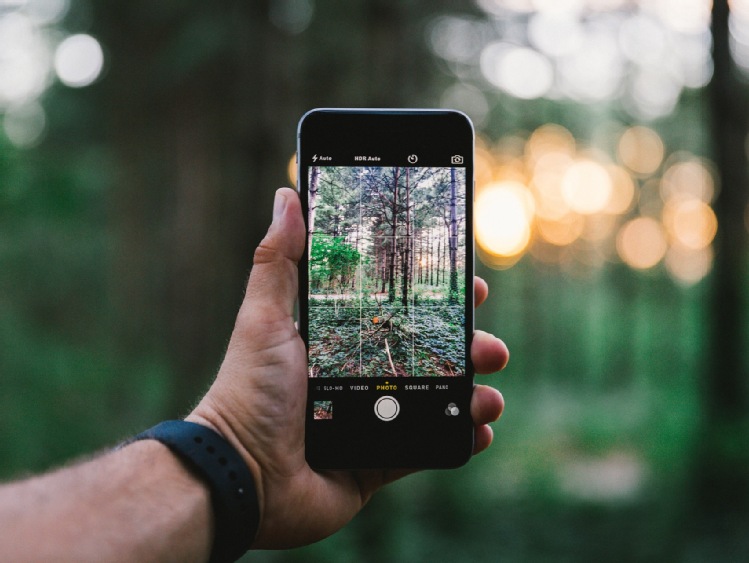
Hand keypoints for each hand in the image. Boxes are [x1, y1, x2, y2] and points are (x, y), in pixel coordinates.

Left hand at [188, 187, 509, 548]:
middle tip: (491, 346)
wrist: (242, 475)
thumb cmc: (248, 391)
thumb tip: (288, 196)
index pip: (400, 311)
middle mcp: (361, 377)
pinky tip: (480, 430)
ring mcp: (373, 420)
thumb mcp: (265, 318)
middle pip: (429, 354)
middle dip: (468, 346)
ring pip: (438, 399)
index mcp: (341, 341)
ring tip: (490, 394)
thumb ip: (279, 259)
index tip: (472, 287)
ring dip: (474, 393)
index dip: (438, 300)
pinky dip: (460, 439)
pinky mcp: (379, 462)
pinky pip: (429, 448)